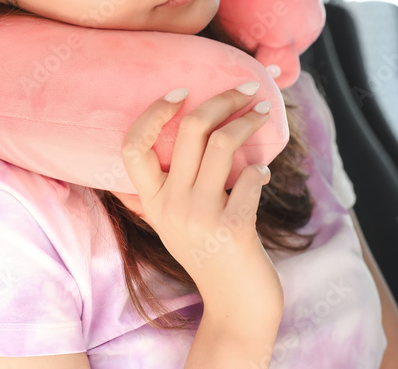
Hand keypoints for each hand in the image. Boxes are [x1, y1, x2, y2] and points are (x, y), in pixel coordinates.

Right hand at [120, 82, 283, 326]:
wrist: (236, 306)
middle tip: (247, 90)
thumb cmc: (212, 253)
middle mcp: (170, 206)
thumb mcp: (177, 220)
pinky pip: (250, 176)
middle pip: (190, 129)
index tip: (182, 92)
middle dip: (223, 99)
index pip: (133, 146)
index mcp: (152, 201)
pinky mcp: (232, 228)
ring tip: (263, 116)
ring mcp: (199, 217)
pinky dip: (261, 168)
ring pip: (222, 144)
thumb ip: (175, 184)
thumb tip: (191, 128)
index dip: (153, 112)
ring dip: (249, 122)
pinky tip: (264, 173)